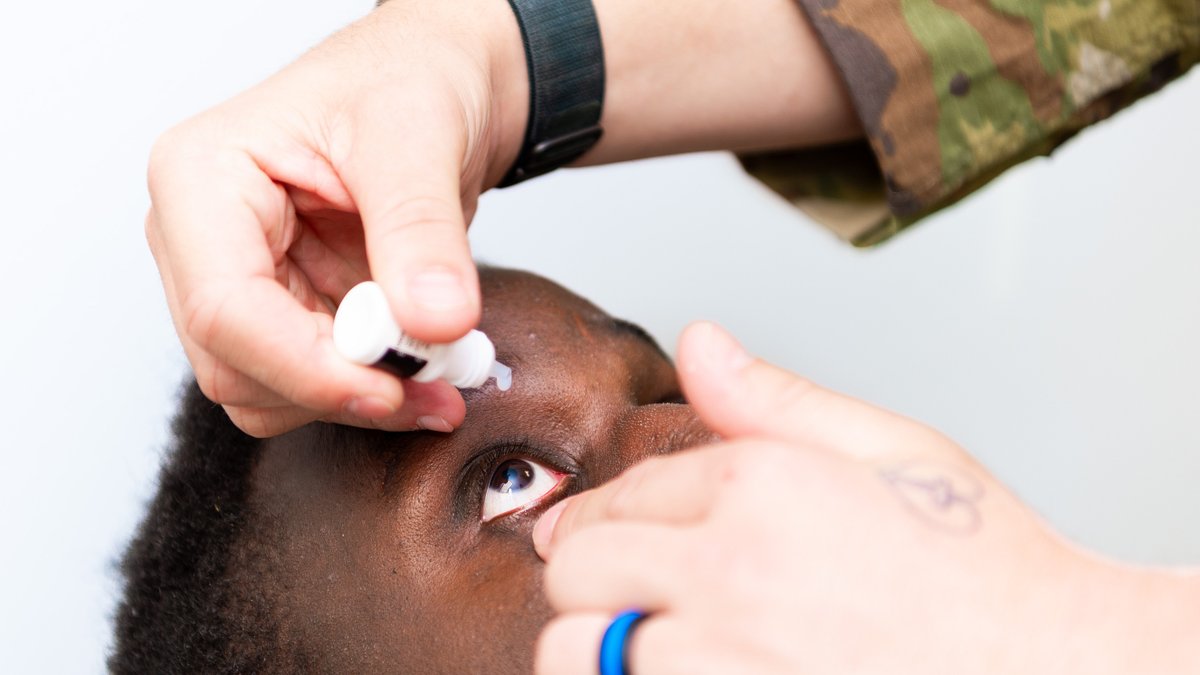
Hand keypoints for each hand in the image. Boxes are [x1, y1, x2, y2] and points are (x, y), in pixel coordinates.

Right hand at [145, 0, 527, 436]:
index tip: (393, 386)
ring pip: (268, 392)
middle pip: (237, 366)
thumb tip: (434, 322)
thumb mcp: (418, 136)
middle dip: (340, 389)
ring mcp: (239, 282)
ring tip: (444, 364)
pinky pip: (311, 383)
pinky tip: (427, 360)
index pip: (224, 309)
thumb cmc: (405, 80)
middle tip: (441, 382)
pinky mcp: (283, 313)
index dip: (307, 368)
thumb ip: (421, 230)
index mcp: (201, 178)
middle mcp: (200, 239)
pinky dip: (373, 389)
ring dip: (359, 397)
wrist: (435, 83)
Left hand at [533, 322, 1199, 672]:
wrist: (1059, 670)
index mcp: (759, 490)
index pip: (621, 495)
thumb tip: (698, 340)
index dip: (611, 519)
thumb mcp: (894, 451)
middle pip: (577, 571)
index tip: (614, 539)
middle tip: (633, 594)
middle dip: (592, 577)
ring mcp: (721, 663)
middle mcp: (729, 574)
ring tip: (649, 643)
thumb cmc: (988, 574)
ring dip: (595, 646)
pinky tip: (679, 668)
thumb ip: (777, 400)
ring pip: (575, 652)